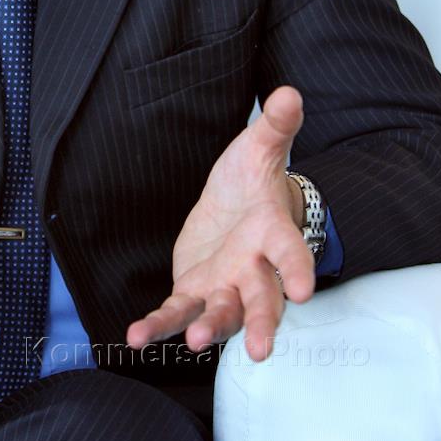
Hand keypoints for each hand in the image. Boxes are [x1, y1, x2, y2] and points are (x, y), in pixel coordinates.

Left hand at [126, 85, 314, 361]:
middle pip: (262, 300)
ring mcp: (225, 285)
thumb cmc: (253, 180)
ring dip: (210, 328)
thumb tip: (289, 93)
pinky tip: (137, 338)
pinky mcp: (195, 291)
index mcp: (273, 234)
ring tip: (196, 342)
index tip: (304, 292)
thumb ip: (275, 127)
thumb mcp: (260, 148)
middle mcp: (254, 268)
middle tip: (260, 347)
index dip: (297, 270)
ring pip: (222, 313)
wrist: (237, 207)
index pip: (290, 253)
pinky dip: (159, 327)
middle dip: (261, 322)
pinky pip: (177, 311)